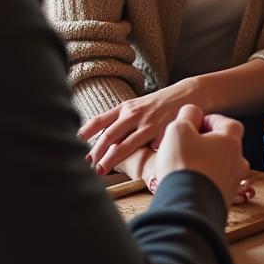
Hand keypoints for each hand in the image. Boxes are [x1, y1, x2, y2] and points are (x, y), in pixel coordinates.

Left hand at [80, 80, 198, 175]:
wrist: (188, 93)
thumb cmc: (160, 104)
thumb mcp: (138, 106)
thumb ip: (122, 120)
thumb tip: (103, 140)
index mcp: (126, 107)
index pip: (100, 119)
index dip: (85, 131)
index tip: (74, 143)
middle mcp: (134, 114)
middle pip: (109, 135)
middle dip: (96, 152)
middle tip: (87, 166)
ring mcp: (149, 123)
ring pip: (125, 145)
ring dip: (111, 160)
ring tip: (101, 171)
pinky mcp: (162, 132)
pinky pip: (149, 149)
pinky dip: (140, 160)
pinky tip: (135, 170)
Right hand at [154, 105, 248, 205]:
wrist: (187, 208)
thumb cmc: (184, 164)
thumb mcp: (179, 129)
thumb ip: (188, 114)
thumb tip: (194, 114)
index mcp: (231, 142)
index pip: (228, 123)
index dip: (212, 121)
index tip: (197, 124)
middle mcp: (238, 162)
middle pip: (225, 146)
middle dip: (209, 143)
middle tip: (189, 145)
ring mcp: (233, 183)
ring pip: (222, 166)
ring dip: (208, 163)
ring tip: (187, 166)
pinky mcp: (225, 201)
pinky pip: (216, 185)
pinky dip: (205, 181)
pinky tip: (189, 183)